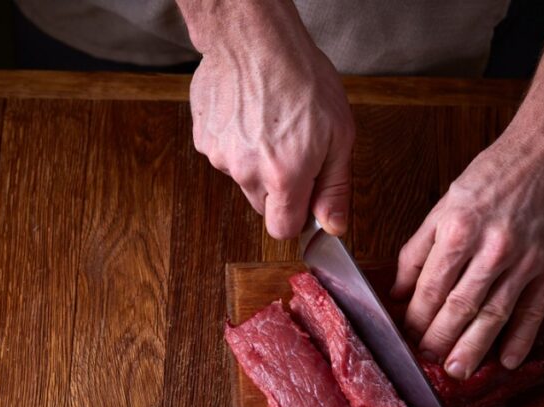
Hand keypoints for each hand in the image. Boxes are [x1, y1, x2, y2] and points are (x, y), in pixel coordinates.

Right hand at [189, 20, 353, 238]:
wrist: (255, 39)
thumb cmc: (302, 79)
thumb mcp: (340, 135)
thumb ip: (335, 187)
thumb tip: (333, 227)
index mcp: (284, 177)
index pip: (282, 229)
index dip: (295, 216)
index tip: (303, 199)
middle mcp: (248, 173)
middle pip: (262, 205)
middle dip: (278, 188)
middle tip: (292, 150)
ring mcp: (220, 157)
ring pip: (242, 178)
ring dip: (256, 162)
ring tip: (270, 123)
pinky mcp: (203, 140)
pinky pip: (224, 155)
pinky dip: (236, 142)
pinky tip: (249, 115)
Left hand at [391, 125, 543, 378]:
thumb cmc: (494, 175)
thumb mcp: (445, 204)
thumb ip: (418, 248)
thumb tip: (398, 288)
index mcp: (459, 229)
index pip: (430, 286)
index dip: (416, 316)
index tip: (408, 334)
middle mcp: (492, 248)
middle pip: (460, 306)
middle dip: (439, 339)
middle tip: (428, 361)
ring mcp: (526, 261)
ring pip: (494, 315)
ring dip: (474, 348)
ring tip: (458, 370)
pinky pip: (534, 312)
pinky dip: (521, 340)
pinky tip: (506, 360)